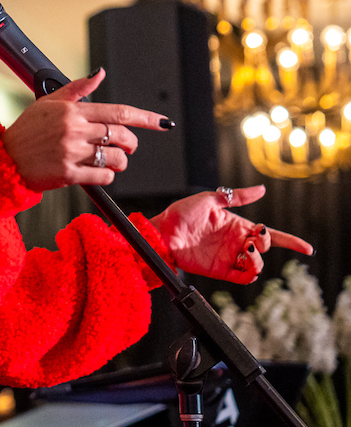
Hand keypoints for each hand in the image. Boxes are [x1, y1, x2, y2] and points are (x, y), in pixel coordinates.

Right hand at [0, 69, 168, 191]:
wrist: (4, 159)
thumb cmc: (26, 131)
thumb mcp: (48, 102)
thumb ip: (77, 89)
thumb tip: (99, 73)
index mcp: (71, 111)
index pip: (118, 112)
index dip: (146, 118)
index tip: (163, 122)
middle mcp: (73, 130)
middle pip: (121, 136)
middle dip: (131, 143)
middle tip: (127, 146)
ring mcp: (71, 152)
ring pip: (115, 158)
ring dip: (120, 162)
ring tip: (110, 161)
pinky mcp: (67, 174)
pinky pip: (103, 176)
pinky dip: (106, 176)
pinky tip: (97, 172)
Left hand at [150, 185, 312, 283]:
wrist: (162, 232)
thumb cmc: (181, 214)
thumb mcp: (209, 199)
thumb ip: (235, 196)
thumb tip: (262, 189)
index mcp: (236, 225)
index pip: (269, 234)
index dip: (289, 241)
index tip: (306, 248)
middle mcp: (236, 242)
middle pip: (265, 247)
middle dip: (267, 242)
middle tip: (255, 236)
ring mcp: (229, 257)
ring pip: (258, 266)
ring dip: (259, 259)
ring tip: (246, 248)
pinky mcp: (220, 270)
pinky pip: (243, 278)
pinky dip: (250, 273)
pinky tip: (245, 262)